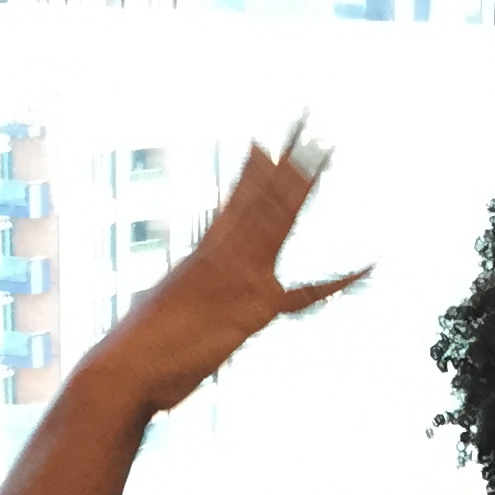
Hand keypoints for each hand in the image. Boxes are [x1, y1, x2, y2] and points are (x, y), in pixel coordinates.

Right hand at [80, 125, 365, 419]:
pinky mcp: (255, 308)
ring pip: (278, 219)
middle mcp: (223, 256)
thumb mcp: (163, 318)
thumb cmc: (138, 355)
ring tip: (324, 150)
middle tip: (307, 127)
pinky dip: (340, 282)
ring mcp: (240, 276)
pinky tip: (369, 267)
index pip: (233, 204)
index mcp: (203, 256)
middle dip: (284, 163)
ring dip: (302, 184)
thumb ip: (184, 309)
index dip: (250, 173)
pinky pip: (307, 293)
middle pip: (261, 200)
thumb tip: (176, 312)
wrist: (126, 368)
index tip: (263, 145)